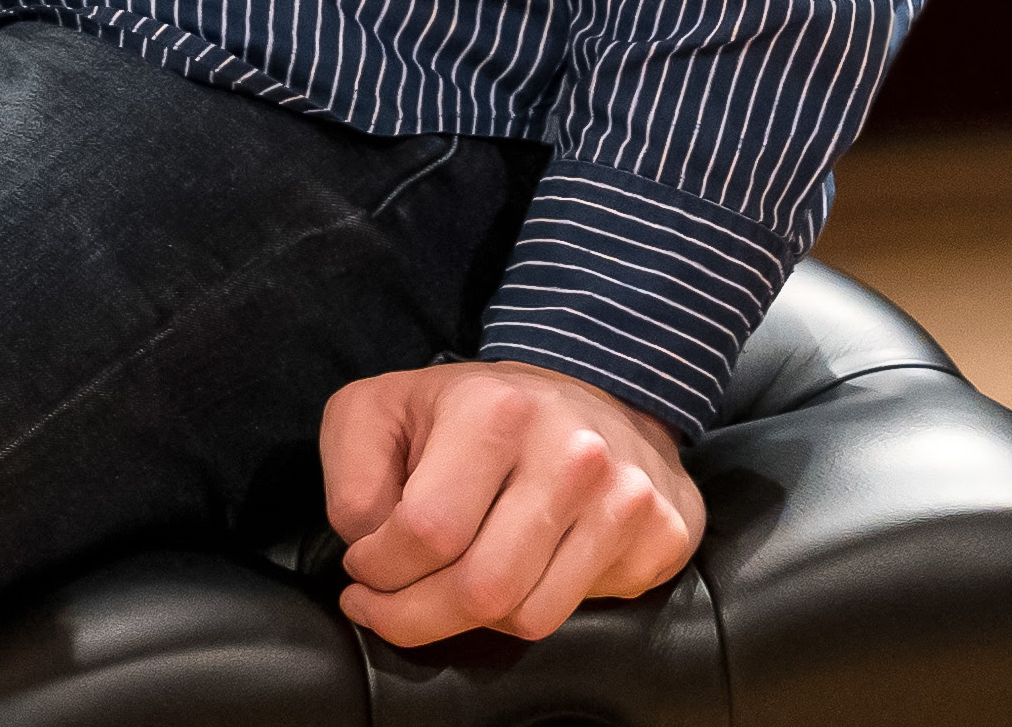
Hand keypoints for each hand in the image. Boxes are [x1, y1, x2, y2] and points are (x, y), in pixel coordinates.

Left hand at [317, 357, 705, 644]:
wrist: (597, 393)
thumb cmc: (474, 412)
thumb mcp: (382, 411)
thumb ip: (351, 475)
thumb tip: (370, 547)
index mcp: (496, 411)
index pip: (425, 533)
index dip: (378, 570)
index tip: (365, 566)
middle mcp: (571, 451)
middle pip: (479, 589)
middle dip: (415, 616)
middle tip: (390, 605)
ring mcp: (624, 494)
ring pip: (526, 616)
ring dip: (473, 617)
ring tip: (454, 580)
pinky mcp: (660, 531)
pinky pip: (575, 614)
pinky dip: (531, 607)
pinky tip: (519, 569)